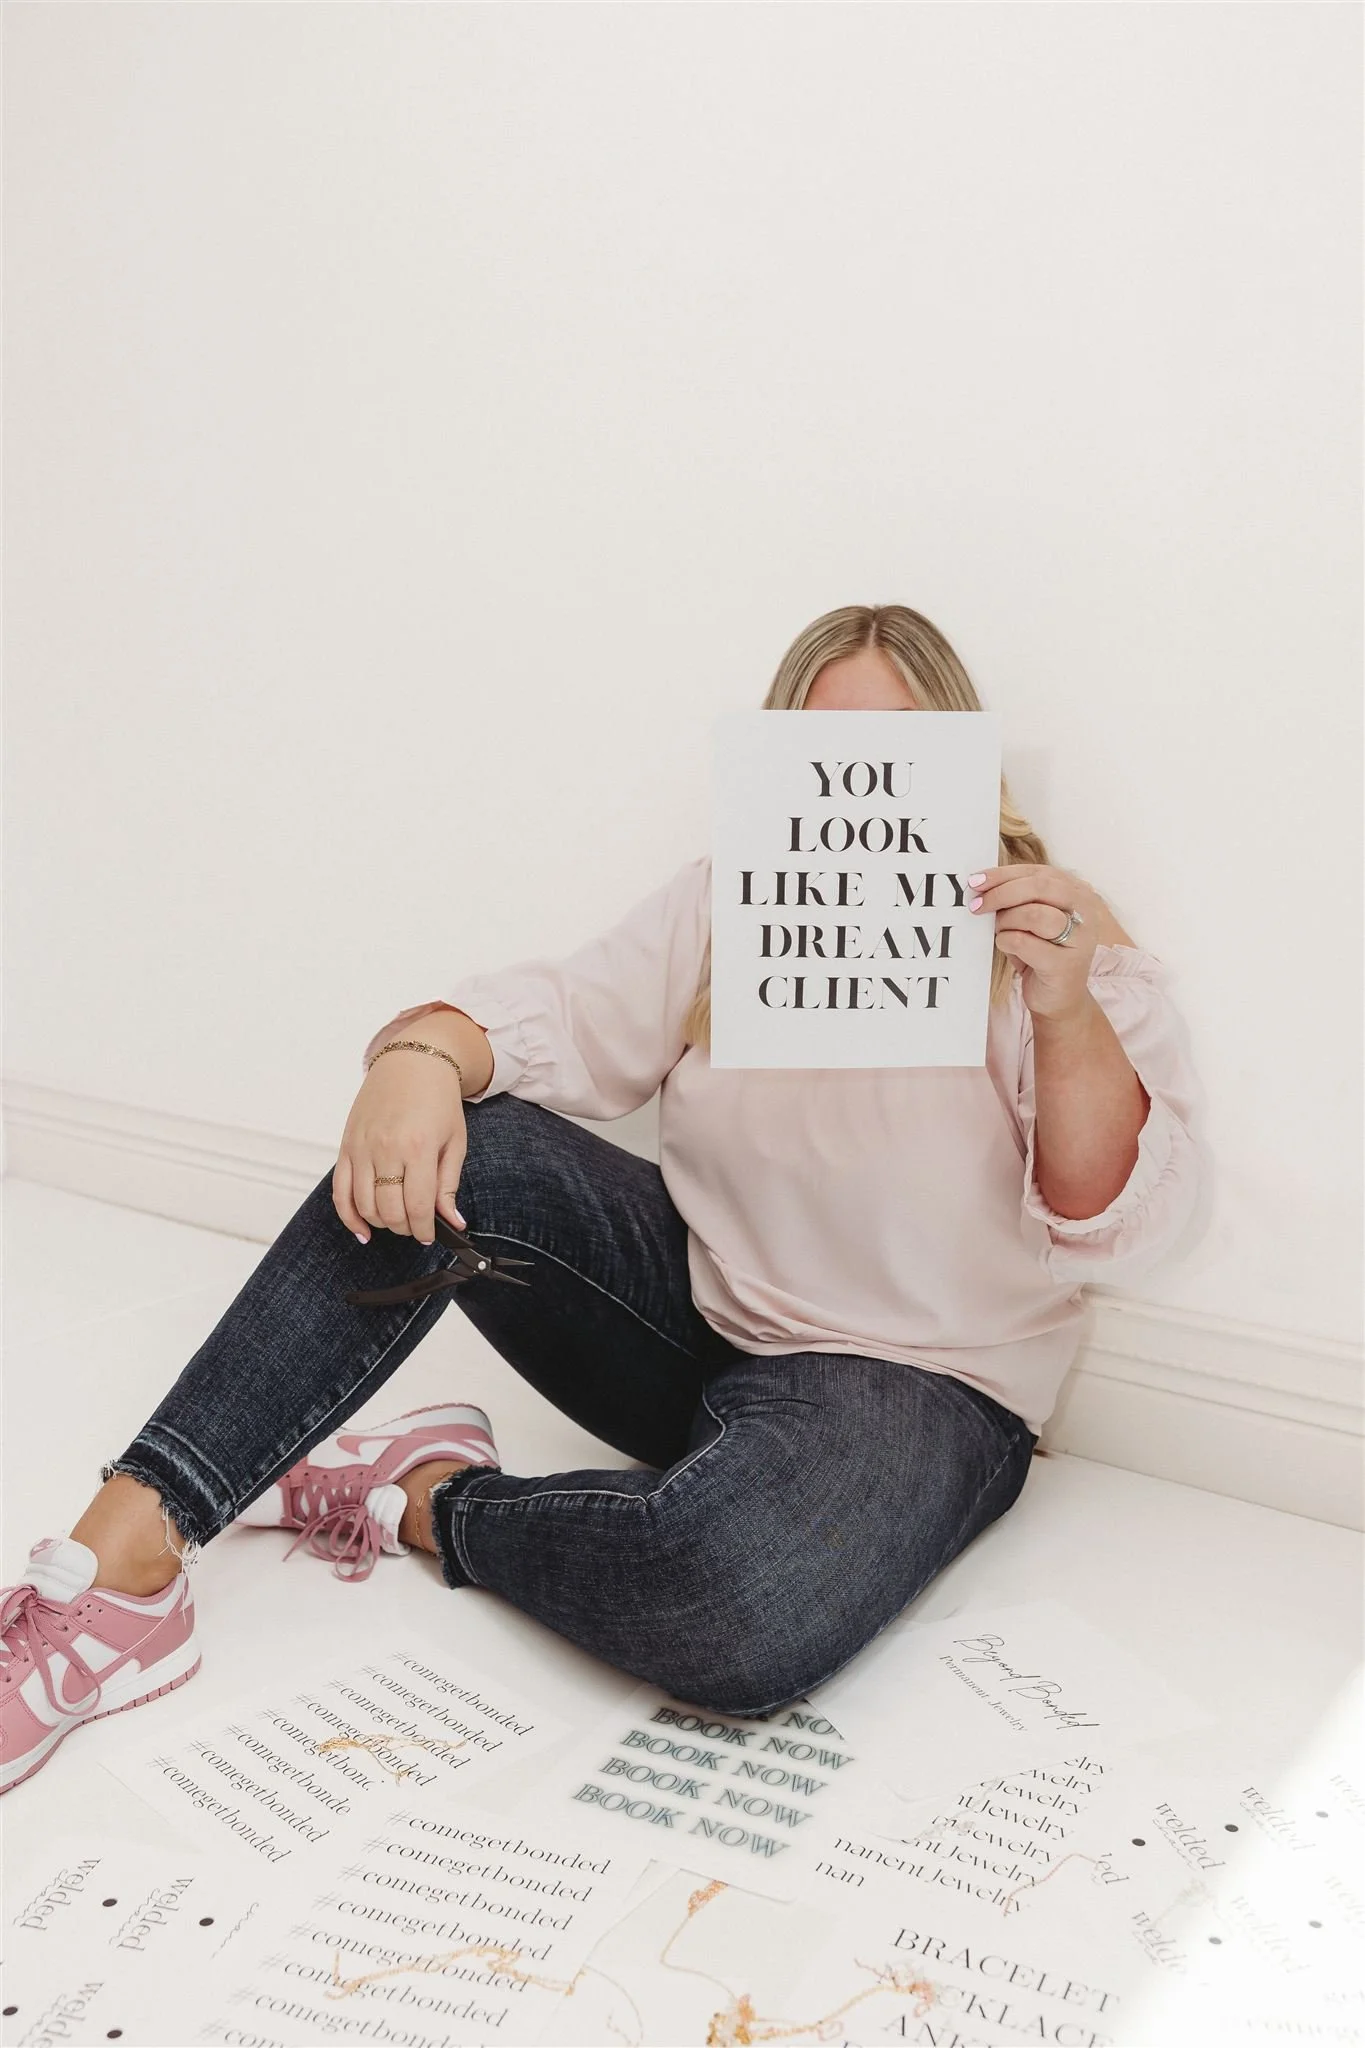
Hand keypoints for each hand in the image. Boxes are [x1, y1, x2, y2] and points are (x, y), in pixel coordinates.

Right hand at [333, 1047, 468, 1247]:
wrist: (412, 1062)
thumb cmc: (437, 1100)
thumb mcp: (454, 1142)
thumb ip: (449, 1185)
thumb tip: (453, 1223)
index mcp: (418, 1147)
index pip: (418, 1206)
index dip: (425, 1230)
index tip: (429, 1236)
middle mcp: (386, 1149)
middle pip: (390, 1211)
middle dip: (405, 1228)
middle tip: (416, 1225)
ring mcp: (361, 1148)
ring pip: (364, 1206)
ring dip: (382, 1223)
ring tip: (396, 1220)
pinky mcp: (346, 1146)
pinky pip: (339, 1192)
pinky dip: (349, 1216)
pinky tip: (363, 1230)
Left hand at [968, 863, 1106, 1020]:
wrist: (1059, 1000)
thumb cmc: (1041, 954)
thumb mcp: (1031, 920)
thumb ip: (1018, 898)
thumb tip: (982, 883)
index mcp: (1077, 893)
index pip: (1038, 872)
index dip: (1004, 874)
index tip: (976, 881)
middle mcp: (1085, 911)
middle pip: (1038, 887)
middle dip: (1001, 893)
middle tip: (976, 905)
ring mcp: (1079, 938)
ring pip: (1033, 913)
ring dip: (1005, 921)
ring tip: (999, 931)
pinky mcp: (1066, 964)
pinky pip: (1024, 942)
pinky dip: (1006, 941)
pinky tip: (1006, 946)